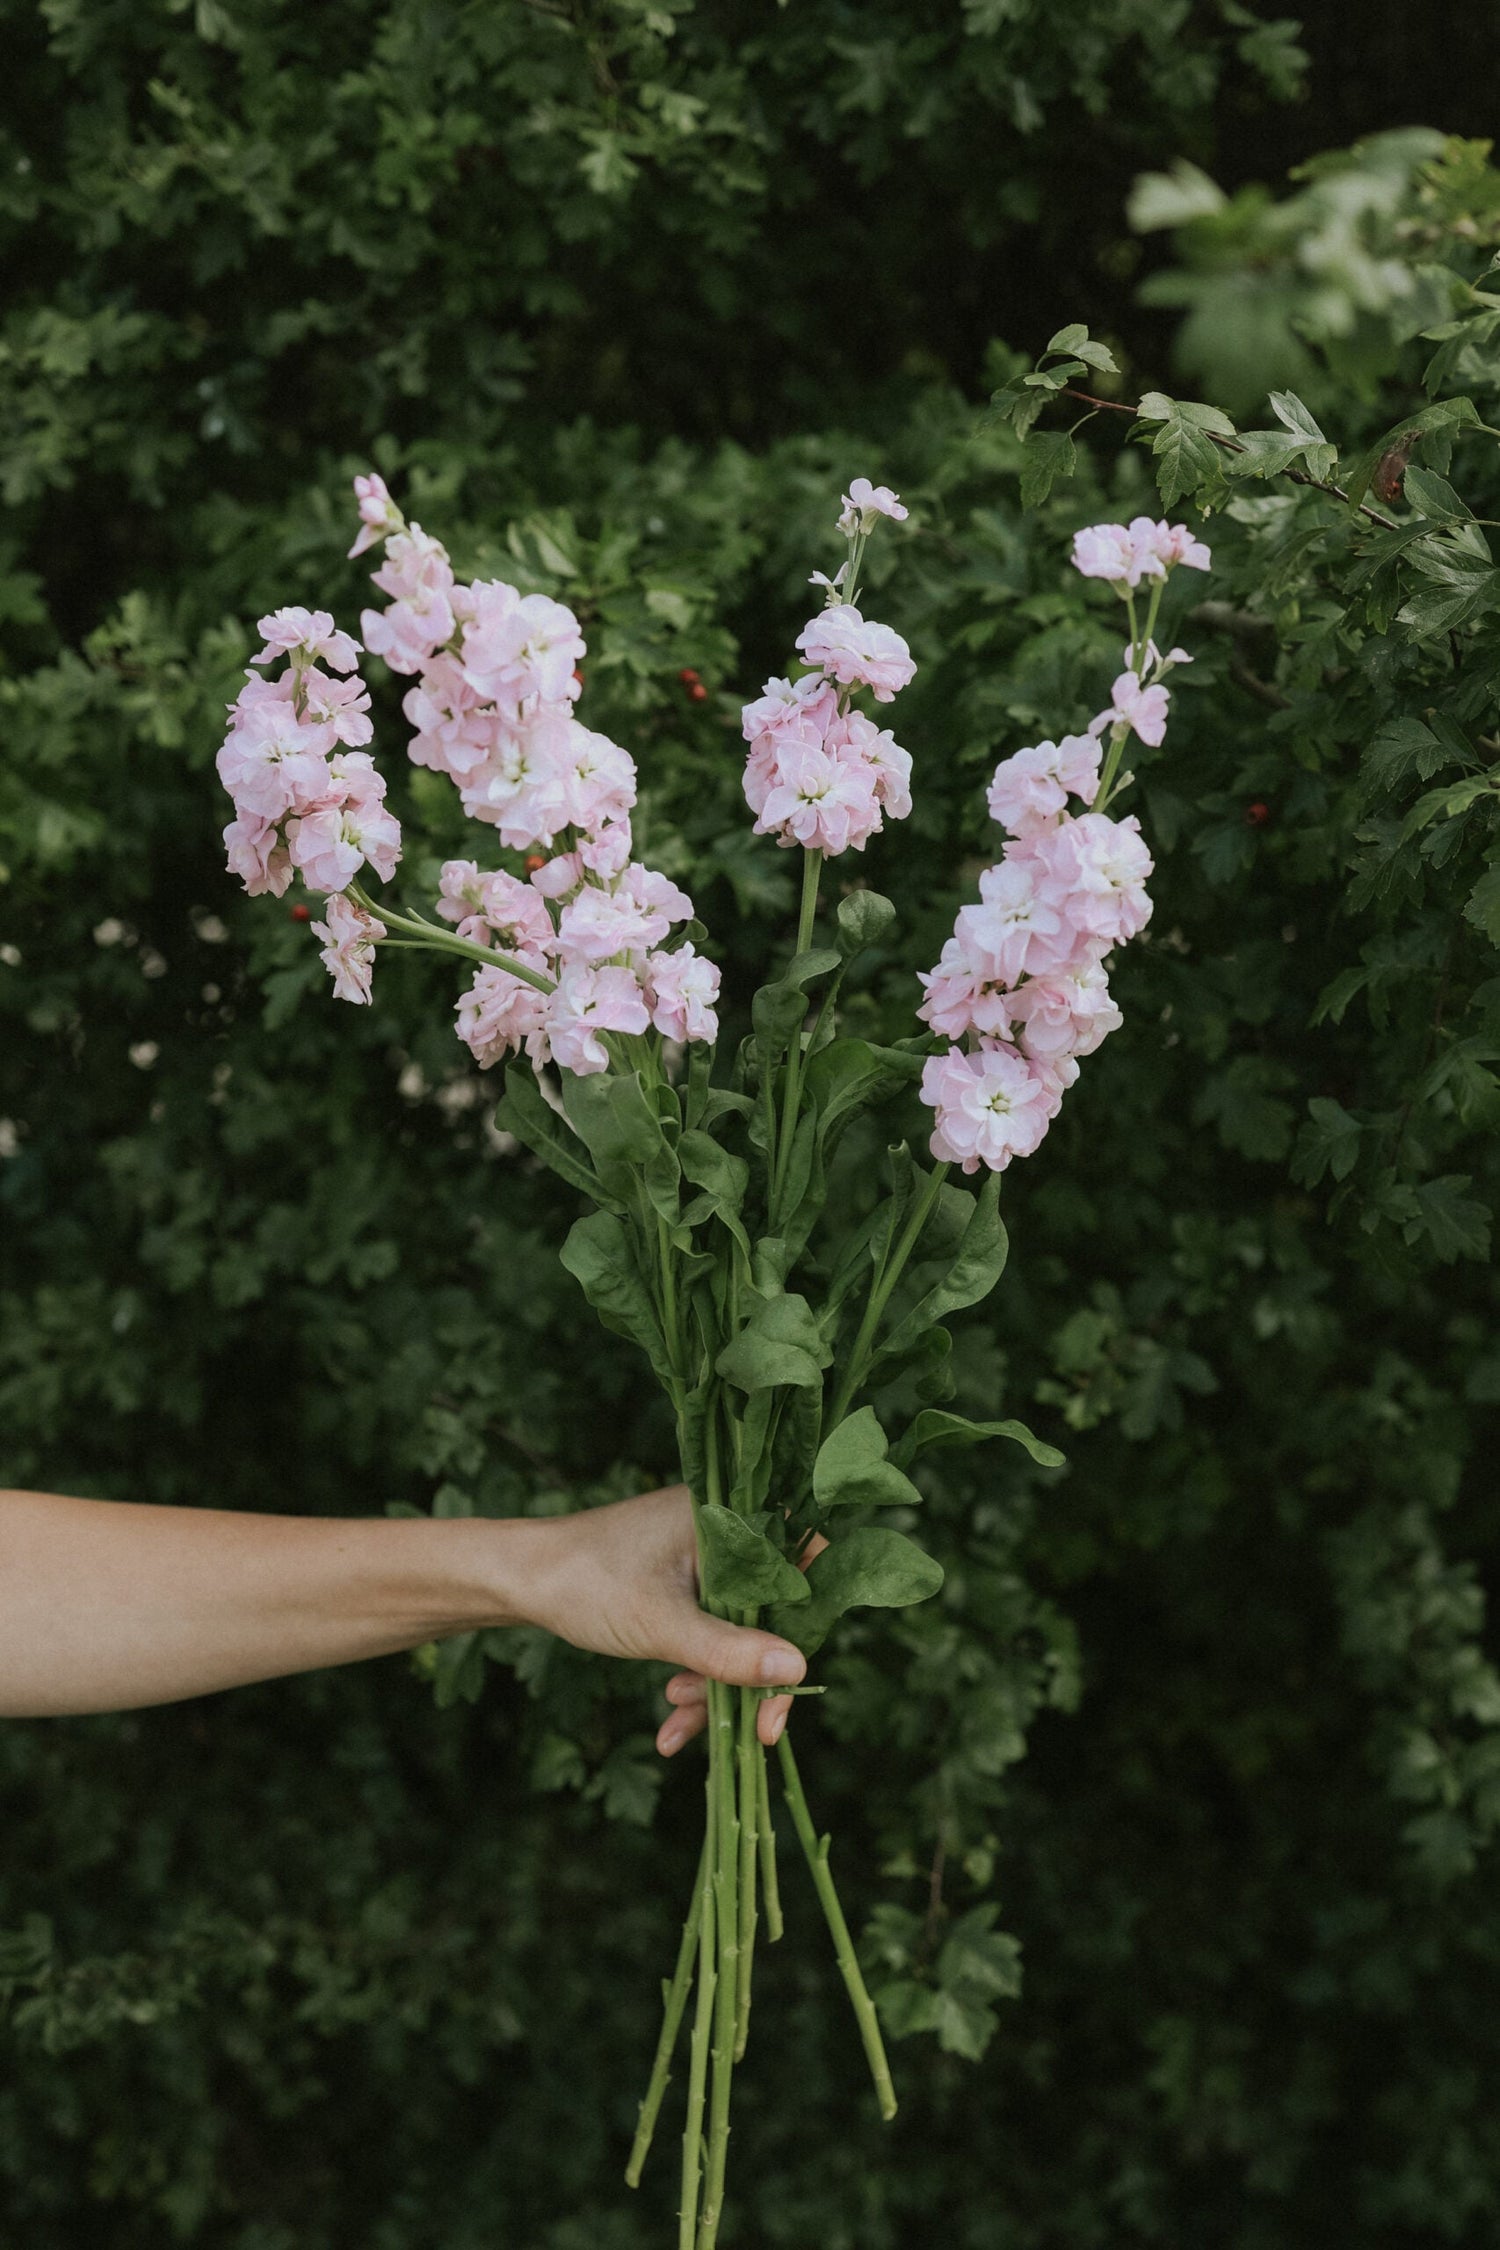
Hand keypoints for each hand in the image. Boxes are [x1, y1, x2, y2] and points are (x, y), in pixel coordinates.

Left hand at [521, 1484, 806, 1752]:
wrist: (519, 1579)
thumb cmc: (587, 1584)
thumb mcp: (662, 1625)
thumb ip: (729, 1651)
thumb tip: (798, 1669)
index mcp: (729, 1519)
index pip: (804, 1565)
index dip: (809, 1625)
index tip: (792, 1681)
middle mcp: (725, 1534)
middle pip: (775, 1612)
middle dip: (757, 1674)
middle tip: (755, 1729)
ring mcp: (703, 1562)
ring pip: (741, 1632)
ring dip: (719, 1683)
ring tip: (677, 1713)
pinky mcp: (683, 1587)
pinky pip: (711, 1635)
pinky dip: (697, 1677)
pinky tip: (670, 1722)